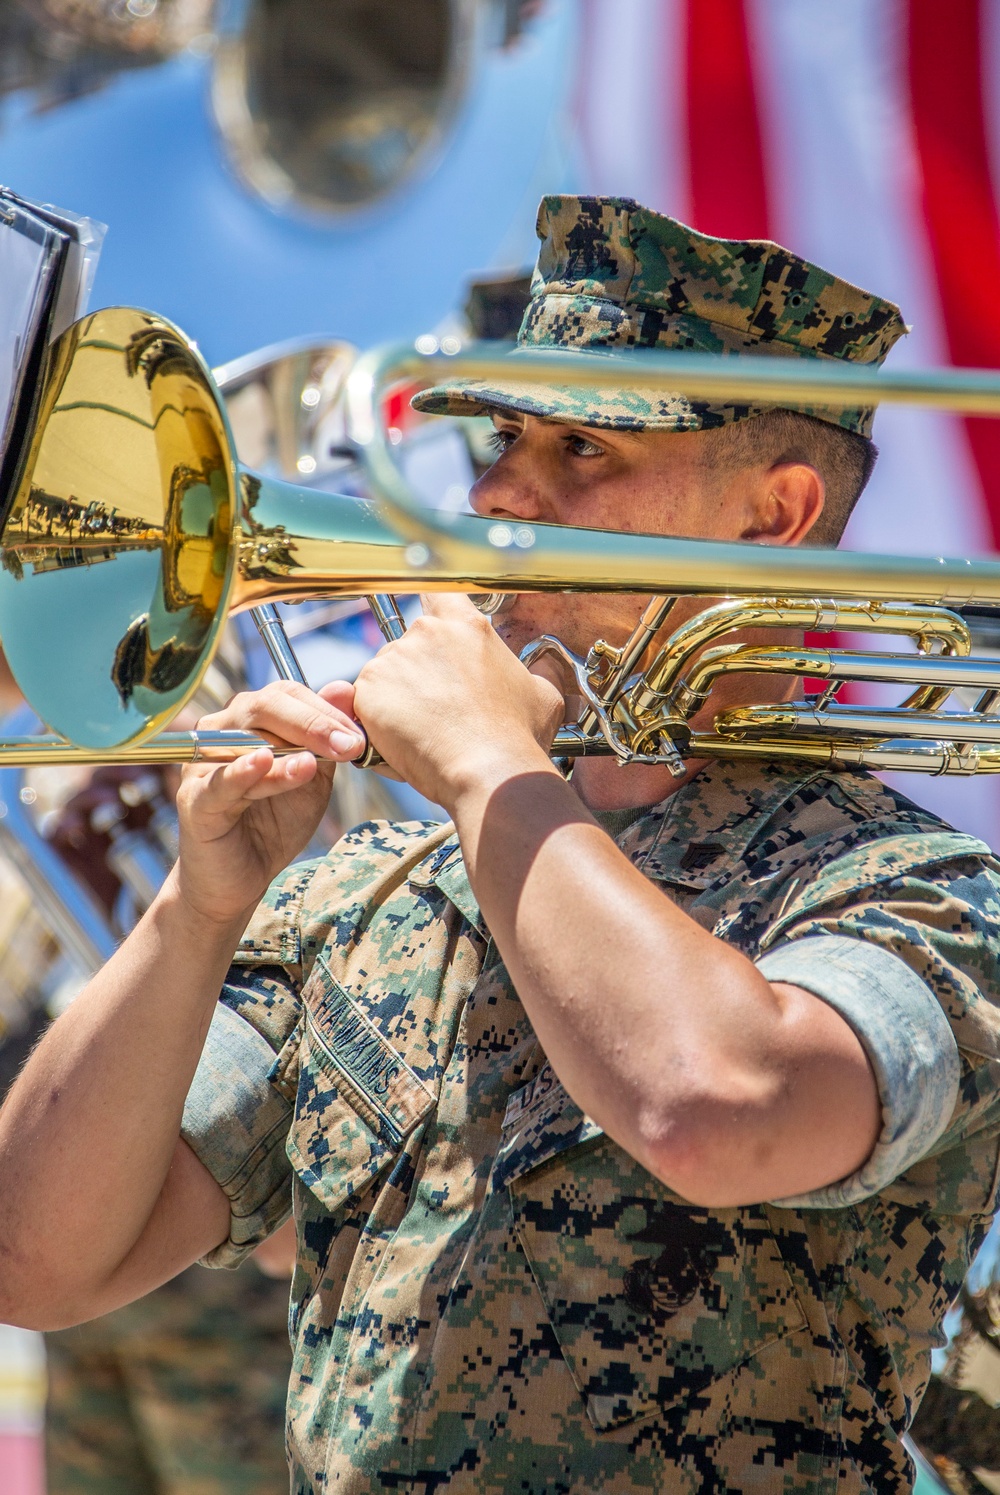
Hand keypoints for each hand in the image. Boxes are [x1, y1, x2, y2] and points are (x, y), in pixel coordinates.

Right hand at [171, 680, 364, 926]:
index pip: (286, 694)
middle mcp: (221, 731)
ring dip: (285, 748)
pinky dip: (243, 770)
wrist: (243, 877)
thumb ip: (325, 737)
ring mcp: (205, 763)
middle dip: (313, 723)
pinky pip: (221, 781)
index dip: (325, 709)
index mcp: (249, 719)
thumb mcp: (312, 777)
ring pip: (246, 740)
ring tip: (315, 760)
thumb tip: (344, 688)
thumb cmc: (275, 821)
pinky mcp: (196, 800)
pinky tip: (264, 763)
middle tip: (349, 744)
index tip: (358, 734)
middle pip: (264, 706)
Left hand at [352, 594, 564, 809]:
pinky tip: (405, 744)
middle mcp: (426, 633)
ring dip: (397, 700)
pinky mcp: (368, 690)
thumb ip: (531, 673)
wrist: (488, 770)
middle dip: (417, 674)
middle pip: (410, 645)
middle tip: (438, 710)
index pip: (440, 598)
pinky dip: (377, 723)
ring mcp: (392, 659)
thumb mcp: (541, 695)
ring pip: (385, 676)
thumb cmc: (518, 736)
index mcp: (467, 627)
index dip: (435, 616)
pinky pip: (365, 704)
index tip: (436, 637)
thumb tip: (541, 670)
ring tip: (425, 734)